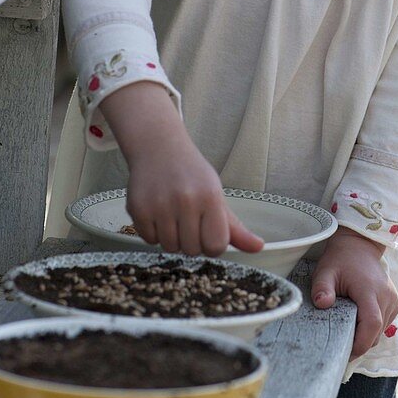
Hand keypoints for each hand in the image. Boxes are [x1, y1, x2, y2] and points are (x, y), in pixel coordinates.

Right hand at [99, 82, 263, 256]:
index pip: (216, 245)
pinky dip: (153, 232)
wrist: (158, 148)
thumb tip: (259, 248)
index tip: (207, 231)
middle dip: (191, 241)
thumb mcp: (217, 196)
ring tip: (173, 215)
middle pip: (192, 250)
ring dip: (172, 237)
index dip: (212, 244)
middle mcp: (186, 200)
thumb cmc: (192, 175)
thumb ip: (236, 228)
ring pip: (169, 247)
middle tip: (188, 219)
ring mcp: (160, 204)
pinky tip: (157, 213)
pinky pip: (149, 240)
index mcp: (210, 197)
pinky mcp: (138, 208)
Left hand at [311, 227, 397, 359]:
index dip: (360, 343)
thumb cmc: (340, 260)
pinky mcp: (395, 303)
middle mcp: (386, 296)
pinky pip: (384, 325)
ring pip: (381, 331)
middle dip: (360, 343)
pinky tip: (358, 322)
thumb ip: (322, 288)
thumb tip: (322, 303)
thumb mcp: (325, 271)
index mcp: (370, 290)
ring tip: (348, 330)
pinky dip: (372, 329)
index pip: (371, 324)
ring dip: (366, 336)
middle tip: (341, 346)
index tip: (345, 353)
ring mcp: (393, 300)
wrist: (359, 246)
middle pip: (376, 332)